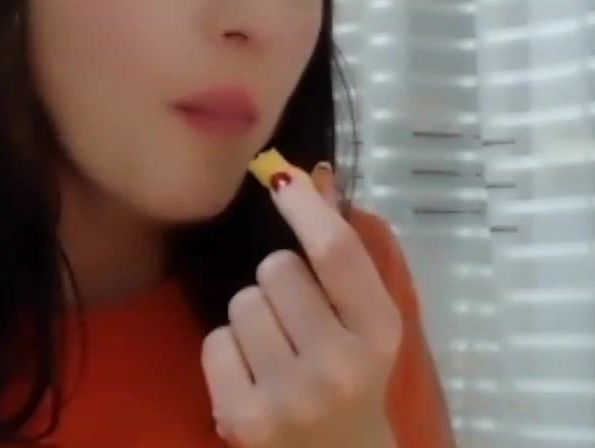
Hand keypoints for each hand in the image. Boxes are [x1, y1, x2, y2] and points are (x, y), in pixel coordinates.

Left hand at [202, 162, 400, 447]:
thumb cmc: (356, 383)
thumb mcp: (366, 325)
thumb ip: (342, 256)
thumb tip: (313, 176)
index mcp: (380, 334)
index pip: (337, 254)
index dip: (305, 207)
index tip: (282, 179)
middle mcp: (337, 366)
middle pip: (276, 270)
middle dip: (279, 284)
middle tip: (296, 319)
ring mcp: (288, 396)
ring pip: (241, 303)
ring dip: (253, 319)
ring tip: (276, 352)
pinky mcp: (242, 419)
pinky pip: (215, 342)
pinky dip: (228, 354)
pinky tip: (254, 377)